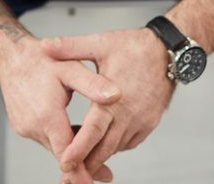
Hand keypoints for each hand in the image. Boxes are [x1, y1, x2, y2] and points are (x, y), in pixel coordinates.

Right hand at [0, 39, 120, 183]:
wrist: (11, 57)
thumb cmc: (41, 60)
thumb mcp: (71, 68)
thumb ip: (93, 84)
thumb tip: (115, 95)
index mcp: (46, 115)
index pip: (65, 152)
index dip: (79, 169)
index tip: (91, 181)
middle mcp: (33, 125)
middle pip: (61, 153)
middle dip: (82, 164)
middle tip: (106, 174)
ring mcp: (26, 128)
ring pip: (54, 146)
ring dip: (71, 149)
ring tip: (96, 156)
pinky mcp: (23, 127)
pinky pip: (46, 138)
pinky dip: (60, 139)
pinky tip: (75, 133)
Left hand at [43, 28, 174, 181]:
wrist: (168, 50)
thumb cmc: (135, 46)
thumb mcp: (100, 43)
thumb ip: (70, 47)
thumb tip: (45, 46)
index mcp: (113, 99)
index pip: (93, 132)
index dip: (78, 150)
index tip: (64, 163)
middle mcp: (129, 115)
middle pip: (104, 149)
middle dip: (85, 163)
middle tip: (67, 174)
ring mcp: (141, 121)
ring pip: (116, 148)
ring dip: (99, 155)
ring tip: (81, 160)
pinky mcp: (150, 123)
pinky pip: (129, 143)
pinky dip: (114, 146)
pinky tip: (103, 142)